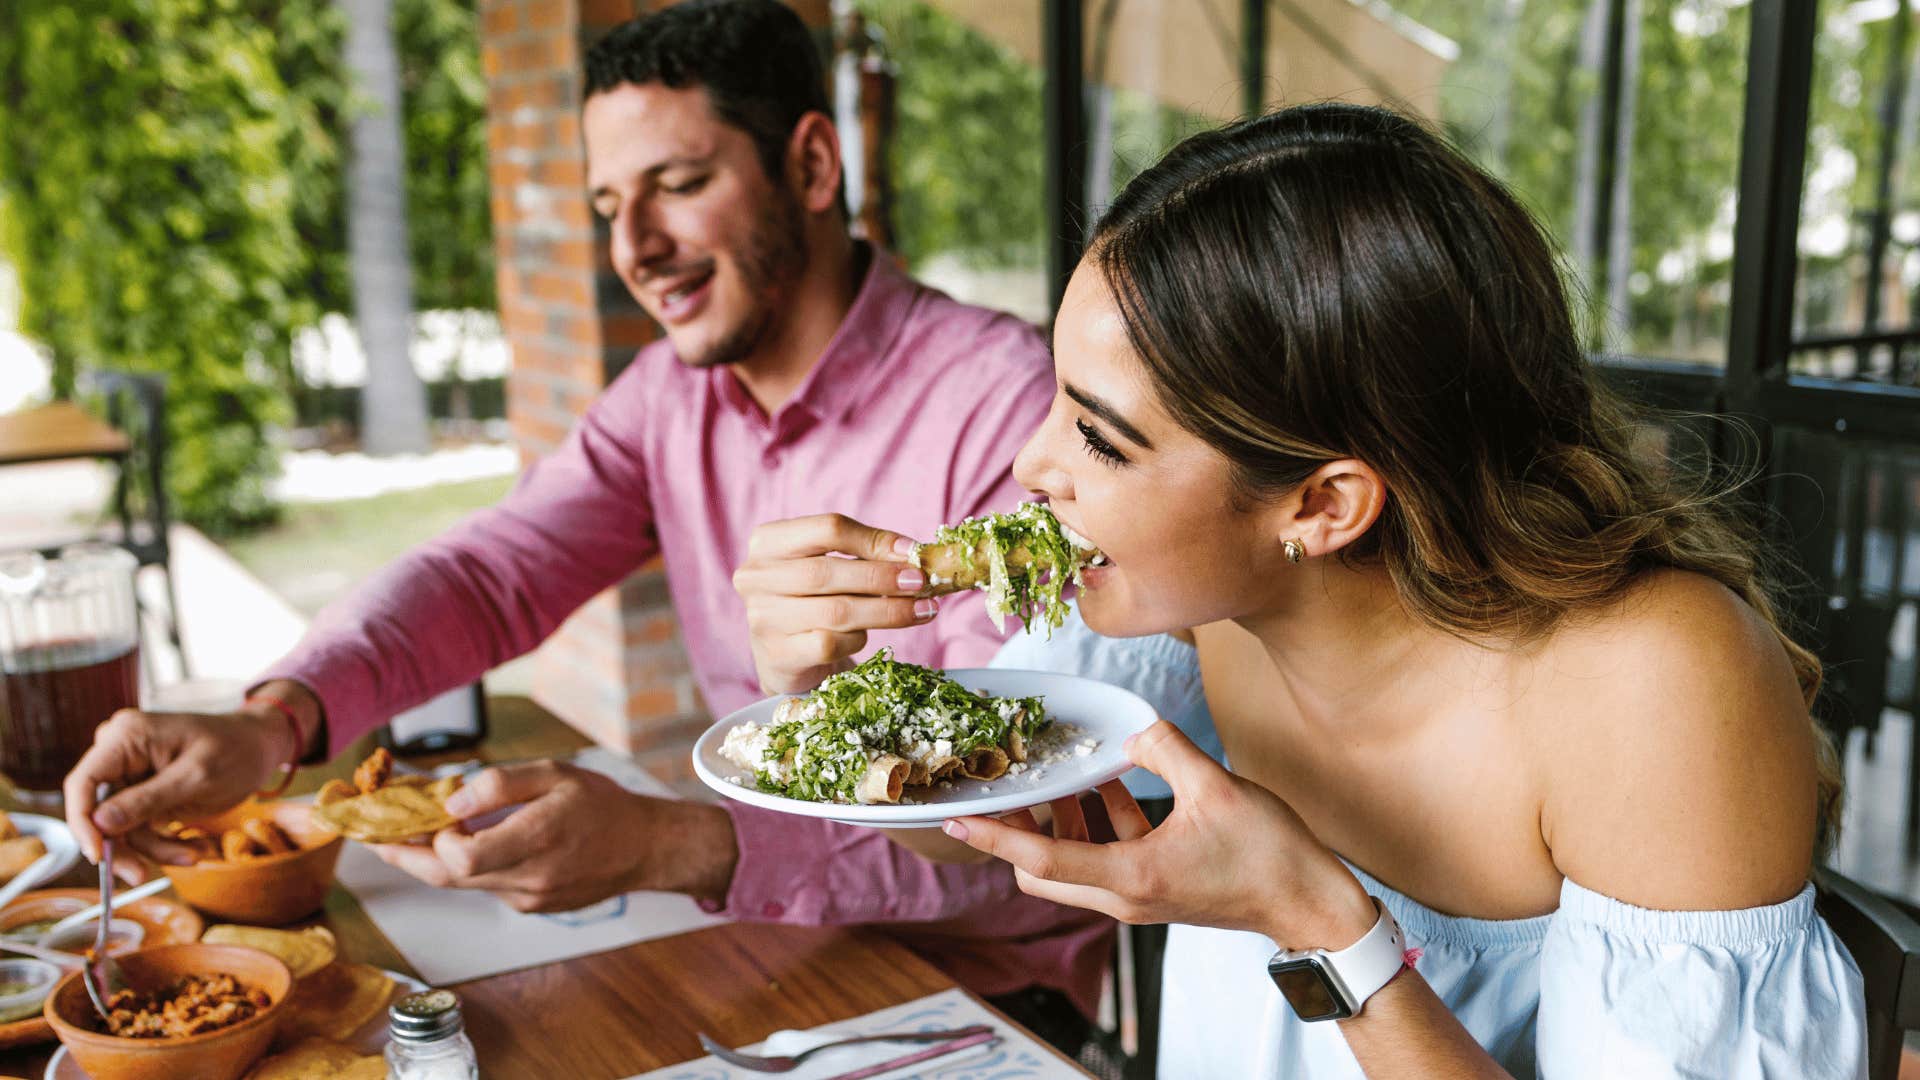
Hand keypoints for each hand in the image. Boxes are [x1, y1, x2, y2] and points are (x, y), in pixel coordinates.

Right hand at [63, 703, 294, 872]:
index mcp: (126, 737)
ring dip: (153, 848)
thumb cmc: (237, 750)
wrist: (260, 748)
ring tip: (194, 855)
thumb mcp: (197, 777)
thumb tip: (100, 822)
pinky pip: (139, 828)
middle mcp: (119, 753)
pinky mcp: (142, 794)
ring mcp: (130, 774)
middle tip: (140, 876)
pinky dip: (163, 843)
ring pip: (120, 827)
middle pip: (98, 811)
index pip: (83, 783)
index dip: (82, 822)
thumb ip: (148, 799)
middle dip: (123, 845)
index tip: (97, 857)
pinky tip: (194, 848)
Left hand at [368, 760, 738, 912]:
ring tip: (414, 830)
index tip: (430, 811)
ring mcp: (528, 898)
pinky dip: (470, 864)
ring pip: (464, 883)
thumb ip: (501, 784)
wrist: (644, 848)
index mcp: (537, 839)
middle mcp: (528, 878)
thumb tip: (451, 801)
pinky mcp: (530, 906)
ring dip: (436, 858)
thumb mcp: (556, 774)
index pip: (460, 857)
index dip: (433, 837)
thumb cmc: (603, 805)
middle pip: (446, 877)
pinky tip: (470, 841)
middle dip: (405, 854)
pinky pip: (487, 886)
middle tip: (373, 835)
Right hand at [733, 513, 938, 693]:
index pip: (827, 529)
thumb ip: (863, 554)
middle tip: (921, 583)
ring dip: (887, 611)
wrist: (785, 657)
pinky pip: (830, 643)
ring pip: (835, 610)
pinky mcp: (778, 655)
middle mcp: (756, 576)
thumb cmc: (814, 601)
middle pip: (828, 571)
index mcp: (768, 542)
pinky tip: (868, 637)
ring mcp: (763, 618)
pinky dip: (858, 639)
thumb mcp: (830, 566)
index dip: (874, 540)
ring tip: (921, 610)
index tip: (912, 552)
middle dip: (883, 577)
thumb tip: (912, 553)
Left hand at [942, 721, 1377, 949]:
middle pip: (1042, 870)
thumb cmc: (1268, 854)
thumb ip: (1166, 748)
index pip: (1040, 859)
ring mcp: (1138, 895)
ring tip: (1065, 771)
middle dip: (1021, 826)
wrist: (1308, 903)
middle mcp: (1124, 895)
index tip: (956, 816)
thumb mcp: (1214, 788)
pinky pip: (1106, 854)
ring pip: (1072, 863)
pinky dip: (1098, 821)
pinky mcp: (1155, 885)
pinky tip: (1110, 780)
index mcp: (1130, 876)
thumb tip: (1134, 729)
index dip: (994, 834)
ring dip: (1062, 821)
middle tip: (1015, 781)